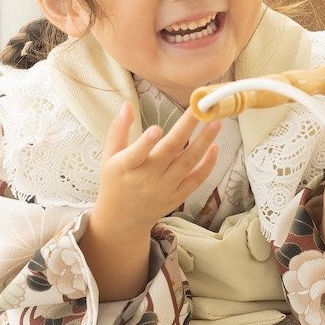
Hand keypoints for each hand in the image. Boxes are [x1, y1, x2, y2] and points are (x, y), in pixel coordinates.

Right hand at [94, 101, 221, 233]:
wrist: (123, 219)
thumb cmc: (115, 182)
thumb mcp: (109, 157)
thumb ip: (118, 130)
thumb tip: (127, 105)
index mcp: (126, 167)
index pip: (135, 154)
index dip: (145, 142)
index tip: (156, 128)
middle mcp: (147, 178)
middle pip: (170, 151)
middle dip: (186, 127)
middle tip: (200, 108)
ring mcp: (165, 188)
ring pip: (188, 163)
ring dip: (204, 142)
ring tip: (215, 122)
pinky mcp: (177, 196)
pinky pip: (197, 180)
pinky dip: (208, 165)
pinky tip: (215, 147)